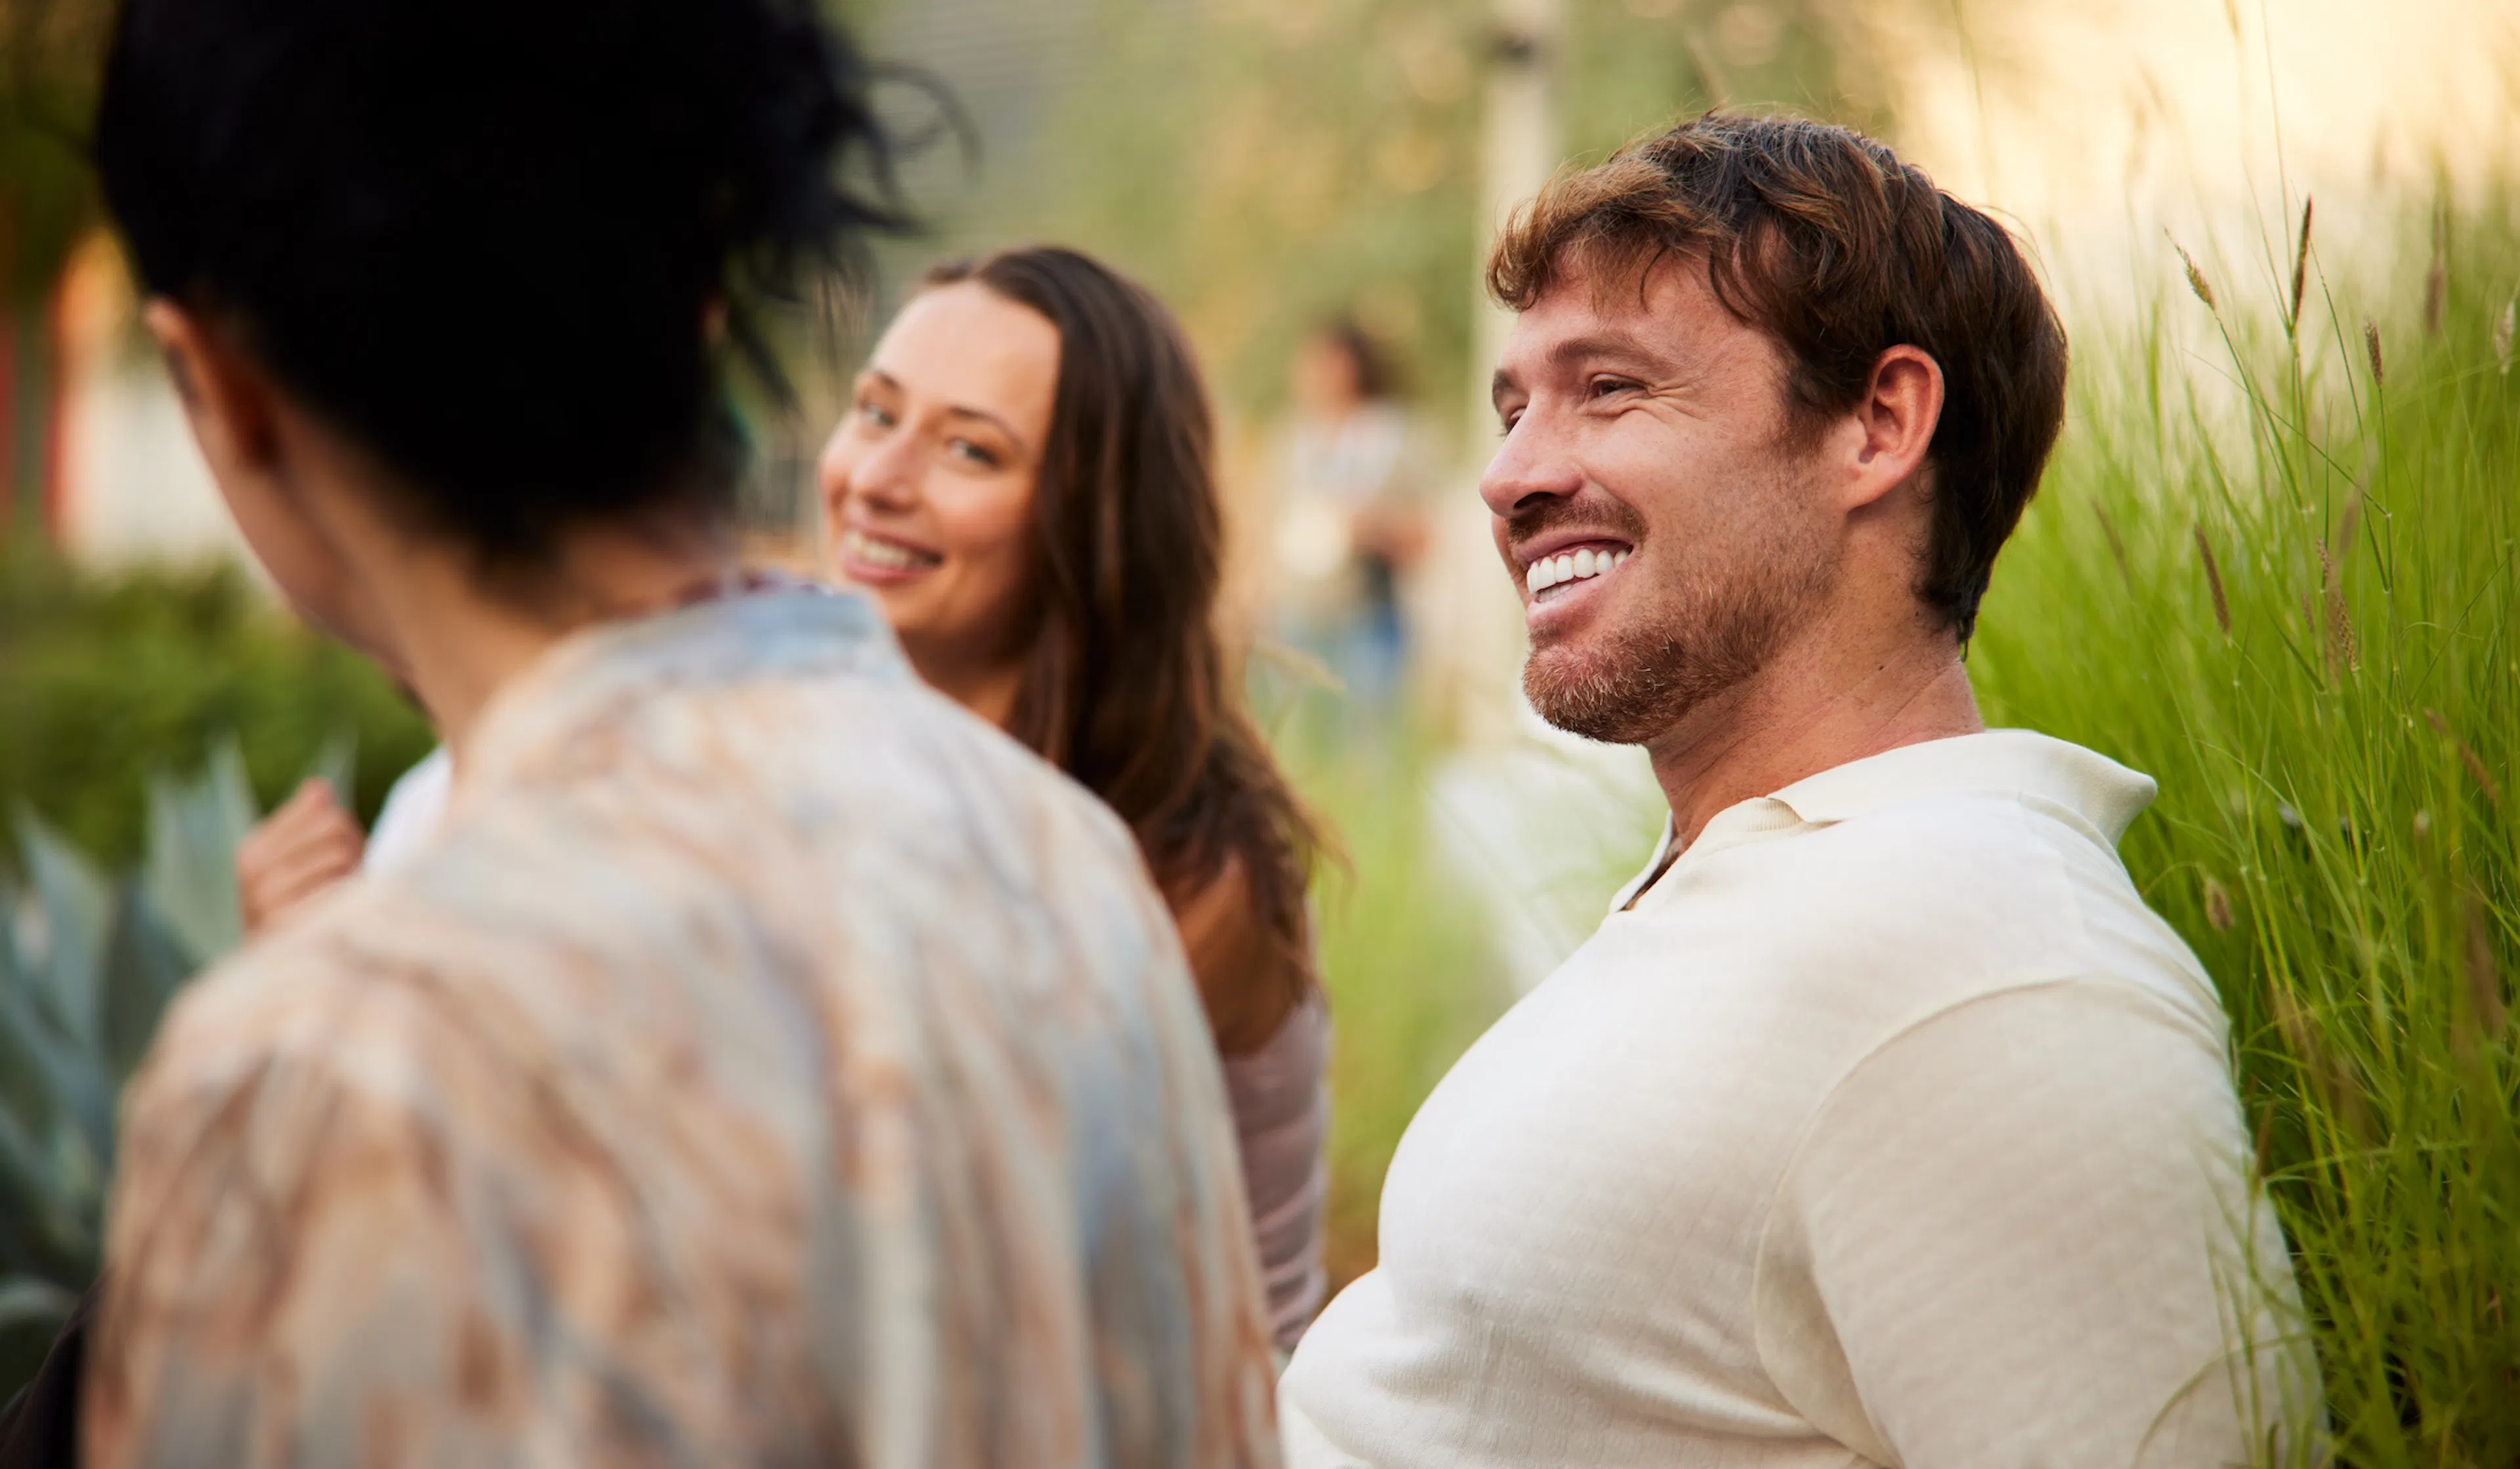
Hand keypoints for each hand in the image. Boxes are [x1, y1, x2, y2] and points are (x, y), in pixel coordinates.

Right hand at [236, 779, 366, 935]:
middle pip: (336, 828)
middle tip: (350, 874)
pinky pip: (336, 890)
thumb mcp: (295, 861)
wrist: (281, 973)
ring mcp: (266, 900)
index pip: (325, 811)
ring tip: (346, 892)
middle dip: (353, 849)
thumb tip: (318, 787)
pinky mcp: (287, 926)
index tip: (340, 850)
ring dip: (354, 872)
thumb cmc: (297, 909)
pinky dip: (348, 897)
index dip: (346, 828)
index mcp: (253, 851)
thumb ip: (306, 821)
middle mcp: (253, 873)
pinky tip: (341, 912)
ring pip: (338, 855)